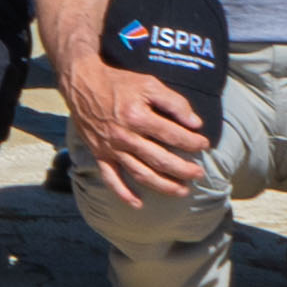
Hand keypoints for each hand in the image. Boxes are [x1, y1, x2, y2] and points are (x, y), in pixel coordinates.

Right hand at [63, 49, 208, 201]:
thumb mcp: (149, 84)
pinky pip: (111, 178)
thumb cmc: (119, 83)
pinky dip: (123, 193)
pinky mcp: (100, 154)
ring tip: (182, 190)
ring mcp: (111, 148)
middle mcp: (125, 136)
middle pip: (160, 159)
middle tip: (199, 173)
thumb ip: (174, 102)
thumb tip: (195, 123)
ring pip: (140, 173)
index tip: (204, 145)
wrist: (83, 83)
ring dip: (163, 185)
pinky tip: (138, 204)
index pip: (172, 135)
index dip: (192, 142)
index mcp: (138, 117)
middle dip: (183, 169)